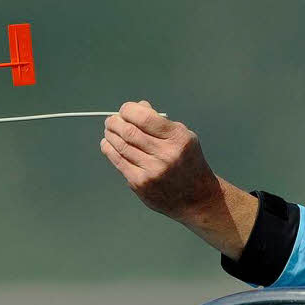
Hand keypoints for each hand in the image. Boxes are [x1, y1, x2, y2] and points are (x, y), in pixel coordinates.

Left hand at [100, 100, 219, 219]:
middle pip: (129, 131)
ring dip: (111, 135)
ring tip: (109, 131)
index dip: (128, 110)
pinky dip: (109, 150)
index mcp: (178, 139)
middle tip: (111, 120)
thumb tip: (138, 107)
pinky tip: (108, 144)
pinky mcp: (141, 183)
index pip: (145, 118)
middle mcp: (166, 155)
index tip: (125, 110)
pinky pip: (119, 162)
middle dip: (115, 122)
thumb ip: (161, 122)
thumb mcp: (184, 138)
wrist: (197, 198)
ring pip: (121, 146)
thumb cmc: (188, 163)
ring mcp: (152, 171)